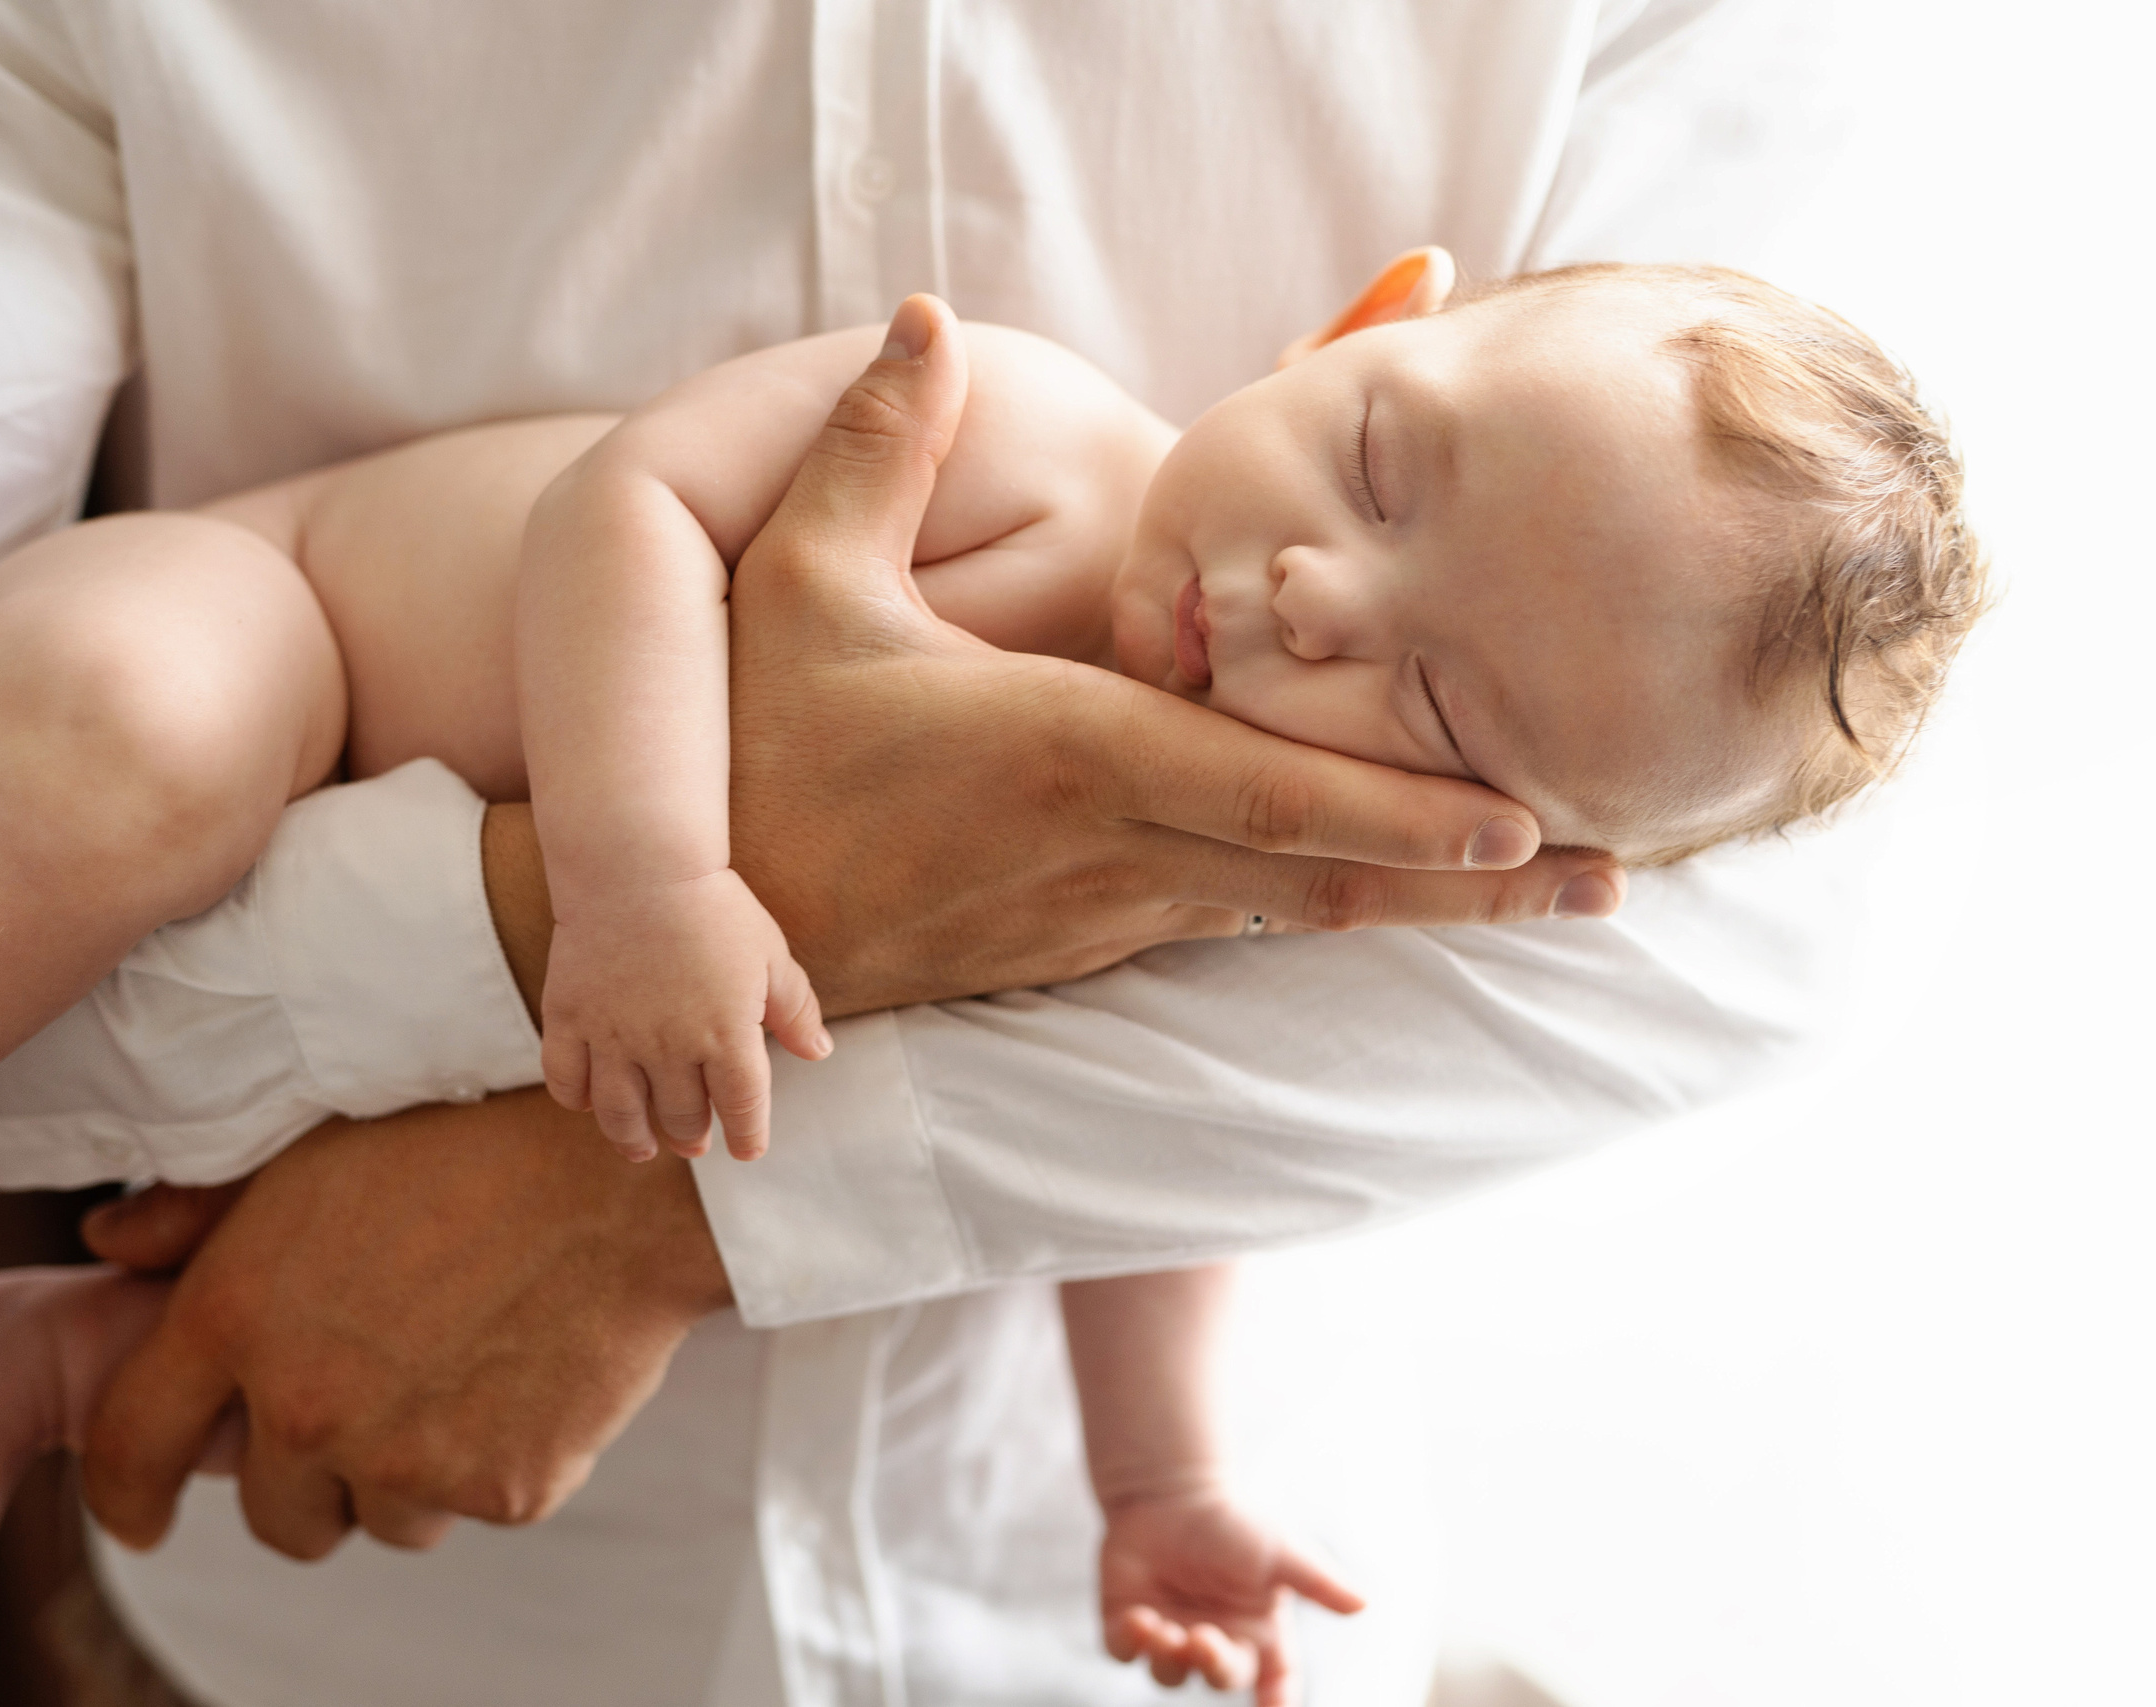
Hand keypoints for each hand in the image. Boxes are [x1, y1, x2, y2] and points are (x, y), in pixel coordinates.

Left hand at [76, 1089, 731, 1559]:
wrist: (625, 1170)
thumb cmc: (462, 1133)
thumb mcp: (310, 1146)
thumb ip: (195, 1209)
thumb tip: (108, 1239)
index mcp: (237, 1316)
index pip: (130, 1449)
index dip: (127, 1497)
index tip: (143, 1517)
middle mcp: (307, 1406)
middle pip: (272, 1515)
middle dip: (305, 1478)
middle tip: (364, 1406)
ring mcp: (406, 1458)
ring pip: (378, 1518)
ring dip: (401, 1473)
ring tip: (456, 1369)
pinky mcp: (501, 1489)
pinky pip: (472, 1506)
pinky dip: (489, 1462)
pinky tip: (518, 1371)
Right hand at [540, 868, 829, 1161]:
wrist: (637, 865)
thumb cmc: (713, 906)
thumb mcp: (770, 954)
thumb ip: (795, 1008)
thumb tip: (819, 1052)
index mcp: (727, 1034)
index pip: (742, 1106)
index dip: (747, 1134)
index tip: (746, 1150)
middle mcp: (669, 1046)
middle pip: (682, 1115)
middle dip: (691, 1136)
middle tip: (694, 1142)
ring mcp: (614, 1036)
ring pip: (621, 1112)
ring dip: (633, 1138)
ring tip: (643, 1148)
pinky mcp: (569, 1018)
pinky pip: (566, 1078)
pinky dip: (577, 1099)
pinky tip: (591, 1103)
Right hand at [724, 293, 1622, 1016]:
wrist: (714, 935)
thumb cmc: (760, 760)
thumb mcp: (794, 594)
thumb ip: (869, 452)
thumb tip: (924, 317)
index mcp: (1067, 755)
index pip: (1265, 793)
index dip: (1401, 813)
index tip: (1522, 815)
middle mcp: (1112, 849)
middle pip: (1324, 877)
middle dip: (1473, 881)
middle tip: (1611, 880)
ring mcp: (1106, 913)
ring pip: (1296, 913)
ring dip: (1427, 906)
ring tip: (1557, 893)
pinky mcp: (1085, 944)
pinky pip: (1233, 925)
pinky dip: (1332, 910)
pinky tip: (1400, 901)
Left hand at [1099, 1487, 1363, 1706]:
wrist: (1170, 1490)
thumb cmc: (1231, 1521)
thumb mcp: (1279, 1550)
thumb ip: (1316, 1580)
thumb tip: (1363, 1603)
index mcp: (1258, 1631)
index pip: (1275, 1679)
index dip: (1277, 1699)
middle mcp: (1217, 1640)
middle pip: (1220, 1677)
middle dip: (1214, 1665)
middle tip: (1203, 1639)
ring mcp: (1172, 1634)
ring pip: (1169, 1673)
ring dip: (1168, 1657)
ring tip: (1165, 1627)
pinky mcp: (1128, 1622)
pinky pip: (1124, 1650)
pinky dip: (1130, 1643)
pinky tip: (1138, 1619)